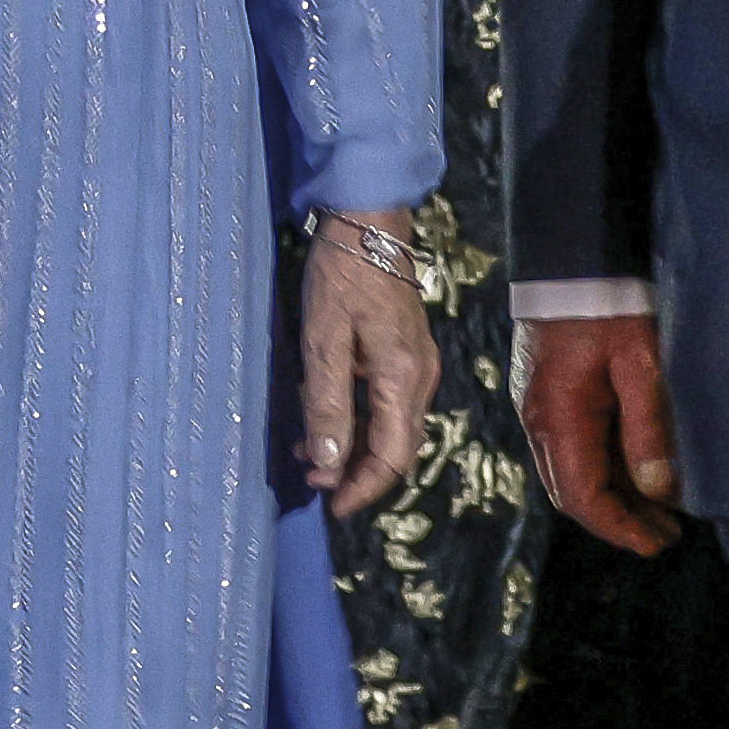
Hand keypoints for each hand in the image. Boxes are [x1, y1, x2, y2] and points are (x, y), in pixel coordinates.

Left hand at [296, 220, 438, 518]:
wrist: (368, 221)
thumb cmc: (343, 275)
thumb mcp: (323, 341)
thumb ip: (326, 404)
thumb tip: (327, 464)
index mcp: (403, 379)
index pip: (393, 457)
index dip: (363, 488)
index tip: (330, 506)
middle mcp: (420, 378)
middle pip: (397, 447)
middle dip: (357, 473)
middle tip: (312, 483)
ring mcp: (418, 364)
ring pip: (392, 427)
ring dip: (354, 447)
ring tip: (307, 451)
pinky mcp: (407, 351)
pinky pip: (388, 404)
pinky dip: (359, 421)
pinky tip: (324, 413)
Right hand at [526, 308, 683, 553]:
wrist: (569, 258)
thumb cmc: (608, 304)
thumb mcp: (639, 364)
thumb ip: (647, 429)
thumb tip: (658, 491)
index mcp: (559, 418)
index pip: (584, 498)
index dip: (620, 528)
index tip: (657, 543)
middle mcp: (538, 422)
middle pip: (571, 494)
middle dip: (617, 520)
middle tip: (666, 532)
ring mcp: (536, 409)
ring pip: (569, 473)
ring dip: (611, 496)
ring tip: (660, 508)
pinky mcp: (543, 396)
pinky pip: (568, 449)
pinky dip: (601, 469)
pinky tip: (635, 470)